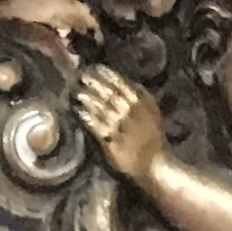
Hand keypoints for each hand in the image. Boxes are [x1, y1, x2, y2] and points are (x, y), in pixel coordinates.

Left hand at [74, 64, 166, 185]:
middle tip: (82, 75)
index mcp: (140, 102)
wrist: (154, 164)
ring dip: (88, 98)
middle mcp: (129, 111)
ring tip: (77, 91)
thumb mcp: (153, 111)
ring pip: (100, 107)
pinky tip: (79, 112)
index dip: (106, 74)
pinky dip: (87, 117)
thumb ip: (142, 95)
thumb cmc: (153, 137)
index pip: (120, 83)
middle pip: (108, 93)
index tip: (95, 66)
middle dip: (94, 83)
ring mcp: (119, 126)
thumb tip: (128, 80)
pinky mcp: (110, 140)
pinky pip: (95, 126)